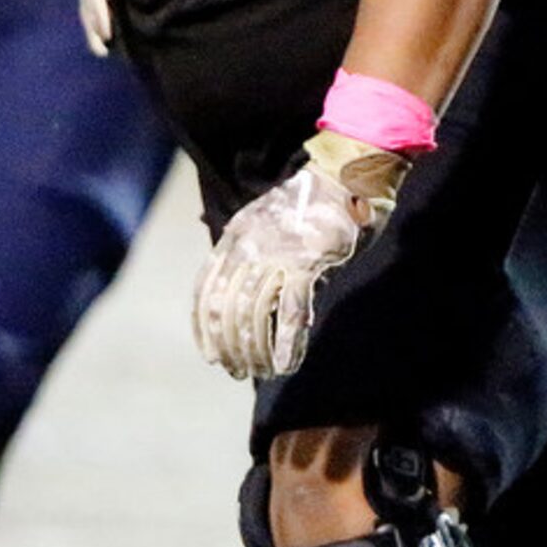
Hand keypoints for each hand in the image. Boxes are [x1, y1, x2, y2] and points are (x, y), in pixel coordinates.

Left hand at [192, 129, 408, 379]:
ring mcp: (276, 255)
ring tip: (261, 371)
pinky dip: (287, 342)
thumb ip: (255, 258)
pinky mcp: (306, 263)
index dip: (205, 328)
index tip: (211, 355)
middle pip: (227, 309)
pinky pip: (291, 312)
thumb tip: (257, 301)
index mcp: (233, 237)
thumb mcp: (265, 223)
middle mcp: (248, 248)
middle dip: (229, 347)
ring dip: (255, 350)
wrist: (341, 175)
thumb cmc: (307, 203)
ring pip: (255, 315)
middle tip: (237, 371)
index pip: (205, 292)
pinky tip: (287, 365)